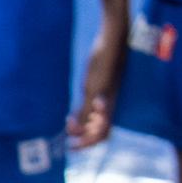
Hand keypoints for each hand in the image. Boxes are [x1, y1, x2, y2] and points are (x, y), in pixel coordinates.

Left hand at [70, 11, 121, 145]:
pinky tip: (74, 110)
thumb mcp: (91, 87)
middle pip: (100, 130)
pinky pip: (94, 106)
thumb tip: (77, 130)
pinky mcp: (103, 84)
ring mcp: (107, 93)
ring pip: (96, 119)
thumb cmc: (103, 61)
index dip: (87, 143)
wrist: (113, 37)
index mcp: (109, 106)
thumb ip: (85, 110)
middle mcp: (110, 103)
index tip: (71, 145)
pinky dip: (84, 113)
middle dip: (84, 136)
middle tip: (68, 138)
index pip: (101, 135)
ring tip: (69, 124)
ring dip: (83, 125)